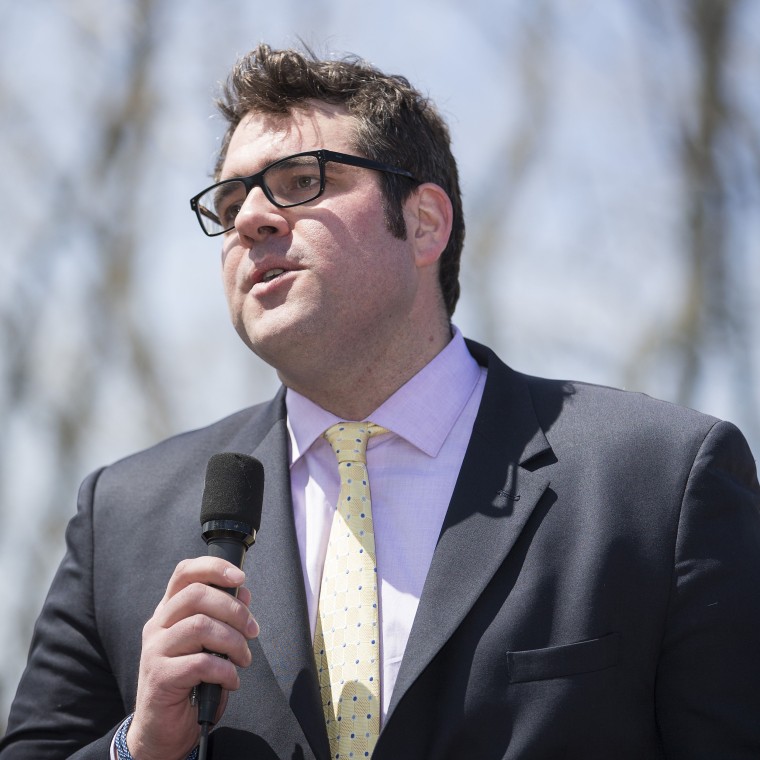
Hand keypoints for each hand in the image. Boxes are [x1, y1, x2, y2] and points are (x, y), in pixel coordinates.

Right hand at [127, 557, 259, 759]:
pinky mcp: (160, 676)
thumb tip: (243, 592)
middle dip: (234, 610)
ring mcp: (155, 649)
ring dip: (233, 641)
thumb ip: (223, 616)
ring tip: (243, 659)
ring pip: (200, 625)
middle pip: (197, 594)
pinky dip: (225, 670)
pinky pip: (200, 662)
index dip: (213, 568)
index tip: (240, 576)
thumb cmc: (190, 682)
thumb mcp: (209, 644)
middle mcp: (158, 625)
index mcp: (169, 611)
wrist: (163, 729)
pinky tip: (231, 680)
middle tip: (252, 631)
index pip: (185, 572)